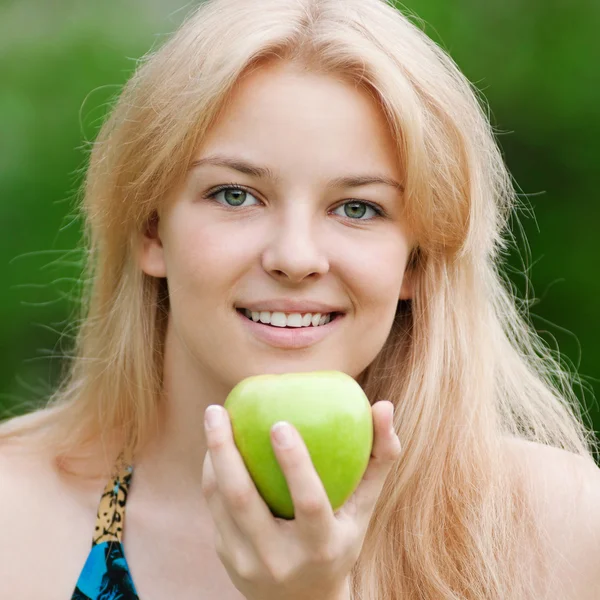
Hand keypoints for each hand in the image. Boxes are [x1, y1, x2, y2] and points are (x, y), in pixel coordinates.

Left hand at [201, 399, 400, 599]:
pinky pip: (215, 507)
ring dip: (213, 455)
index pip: (308, 502)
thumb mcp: (365, 506)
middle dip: (226, 450)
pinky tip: (216, 445)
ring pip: (222, 501)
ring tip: (213, 415)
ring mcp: (249, 562)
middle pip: (244, 499)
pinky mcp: (228, 558)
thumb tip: (385, 405)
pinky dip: (213, 472)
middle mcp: (281, 560)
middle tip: (218, 409)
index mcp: (322, 547)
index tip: (279, 423)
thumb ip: (379, 457)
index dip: (295, 464)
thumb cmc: (341, 537)